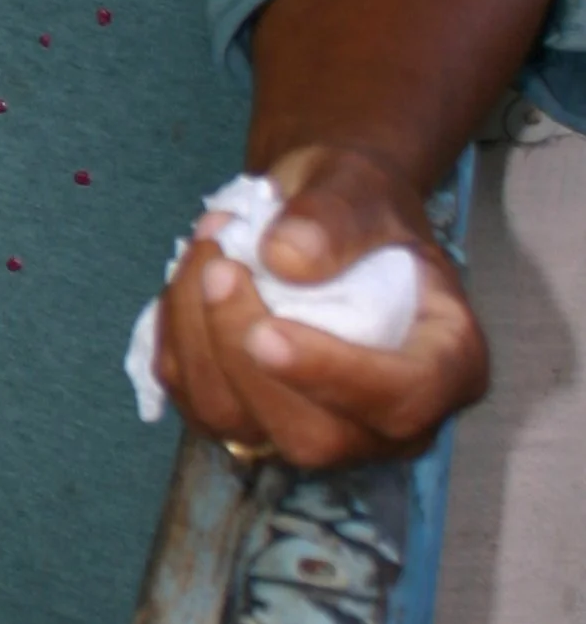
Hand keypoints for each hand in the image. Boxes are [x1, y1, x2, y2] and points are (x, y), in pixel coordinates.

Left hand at [152, 146, 485, 470]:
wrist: (325, 221)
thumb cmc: (360, 205)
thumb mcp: (360, 187)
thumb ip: (336, 217)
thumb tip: (285, 260)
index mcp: (446, 366)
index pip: (402, 399)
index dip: (332, 375)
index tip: (266, 331)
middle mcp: (386, 421)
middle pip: (313, 436)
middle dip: (245, 360)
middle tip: (219, 269)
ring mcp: (316, 429)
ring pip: (241, 426)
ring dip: (199, 340)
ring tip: (205, 251)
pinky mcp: (254, 422)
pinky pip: (197, 405)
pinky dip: (177, 341)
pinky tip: (189, 280)